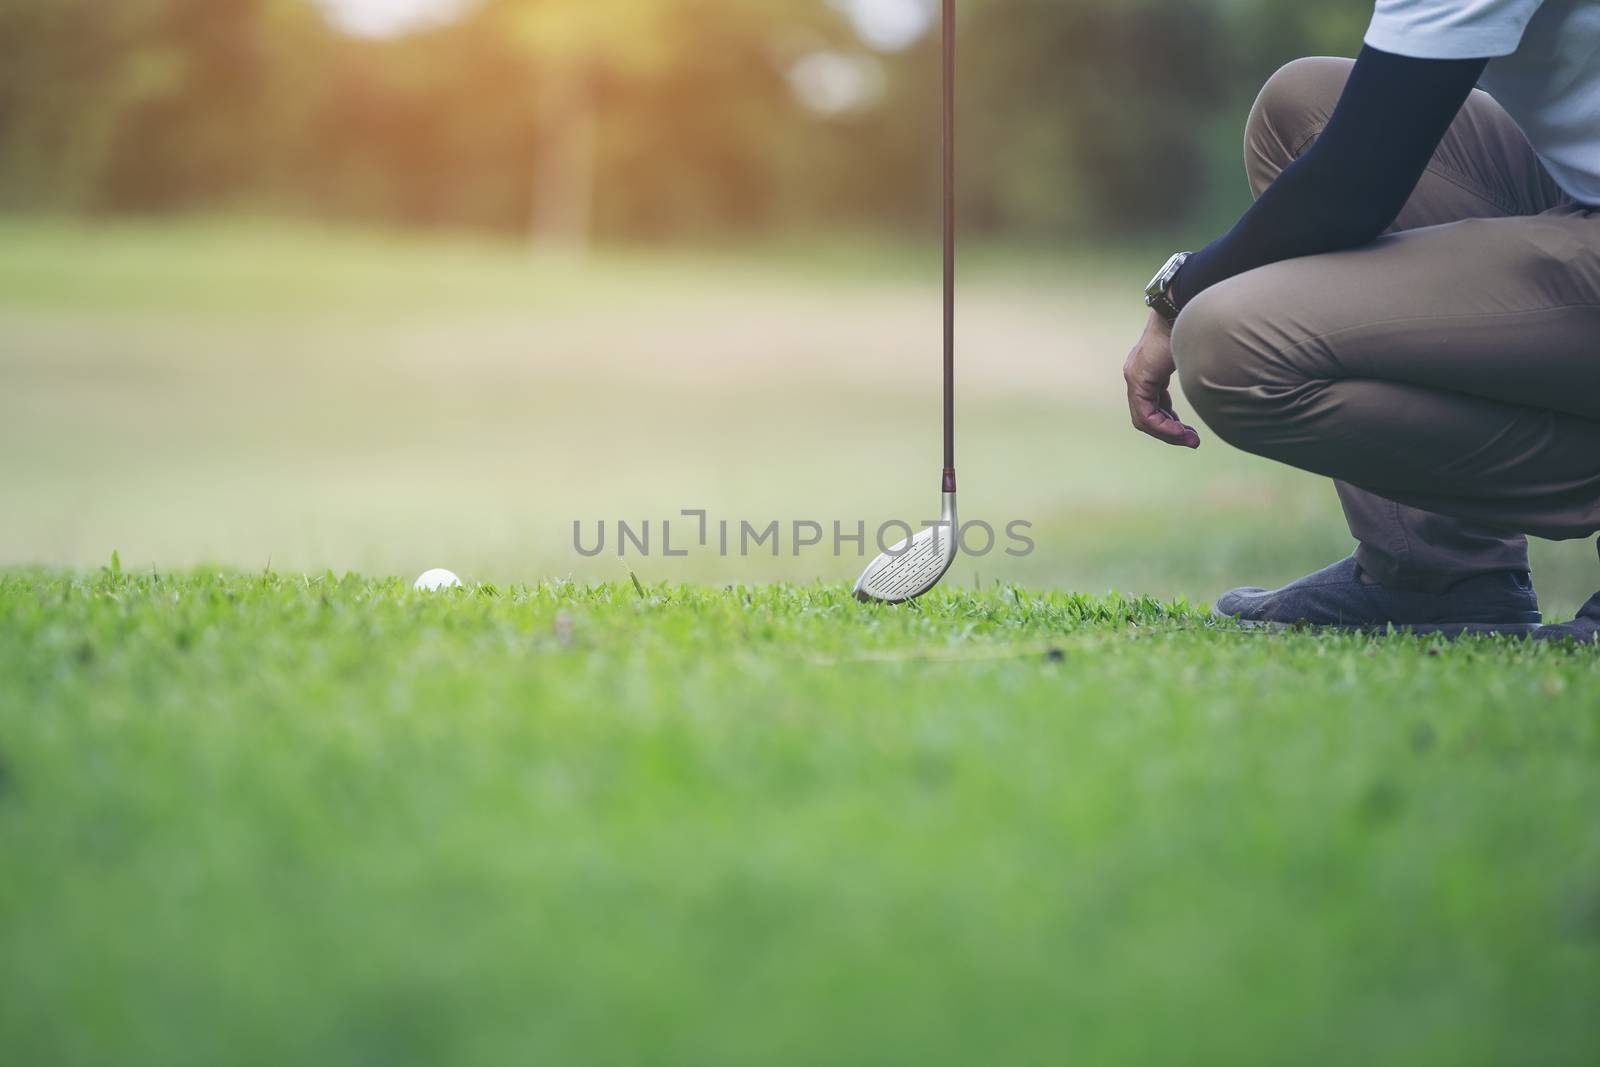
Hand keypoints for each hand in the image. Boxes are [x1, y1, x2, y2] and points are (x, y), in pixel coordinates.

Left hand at [1123, 311, 1200, 448]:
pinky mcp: (1138, 377)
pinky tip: (1181, 433)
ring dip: (1168, 434)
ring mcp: (1135, 375)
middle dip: (1170, 431)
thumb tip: (1224, 382)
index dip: (1171, 422)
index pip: (1155, 404)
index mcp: (1150, 368)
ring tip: (1190, 440)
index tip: (1190, 433)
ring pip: (1144, 418)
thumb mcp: (1196, 355)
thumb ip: (1197, 372)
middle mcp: (1138, 373)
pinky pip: (1145, 413)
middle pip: (1148, 414)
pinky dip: (1162, 427)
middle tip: (1192, 441)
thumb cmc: (1197, 326)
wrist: (1187, 307)